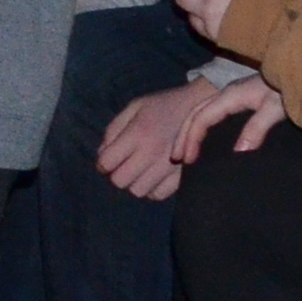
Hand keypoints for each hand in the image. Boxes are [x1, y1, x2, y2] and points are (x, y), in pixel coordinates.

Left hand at [94, 81, 219, 199]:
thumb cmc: (162, 105)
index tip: (107, 160)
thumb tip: (102, 155)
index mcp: (138, 133)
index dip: (102, 164)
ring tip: (140, 170)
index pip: (107, 162)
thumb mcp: (134, 107)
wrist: (200, 106)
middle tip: (124, 165)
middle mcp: (152, 153)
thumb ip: (114, 129)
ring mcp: (168, 167)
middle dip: (117, 174)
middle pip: (120, 181)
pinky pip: (159, 195)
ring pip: (138, 191)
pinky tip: (154, 177)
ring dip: (134, 182)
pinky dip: (152, 189)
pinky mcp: (182, 175)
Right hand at [169, 75, 285, 169]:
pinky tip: (206, 139)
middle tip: (176, 158)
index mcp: (231, 95)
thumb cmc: (289, 88)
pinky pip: (212, 113)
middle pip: (196, 113)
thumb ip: (257, 128)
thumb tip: (238, 151)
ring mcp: (233, 95)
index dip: (192, 138)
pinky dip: (202, 126)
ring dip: (190, 130)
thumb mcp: (275, 108)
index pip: (202, 117)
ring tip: (185, 150)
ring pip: (202, 111)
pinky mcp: (240, 99)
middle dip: (183, 135)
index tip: (187, 159)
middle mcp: (227, 93)